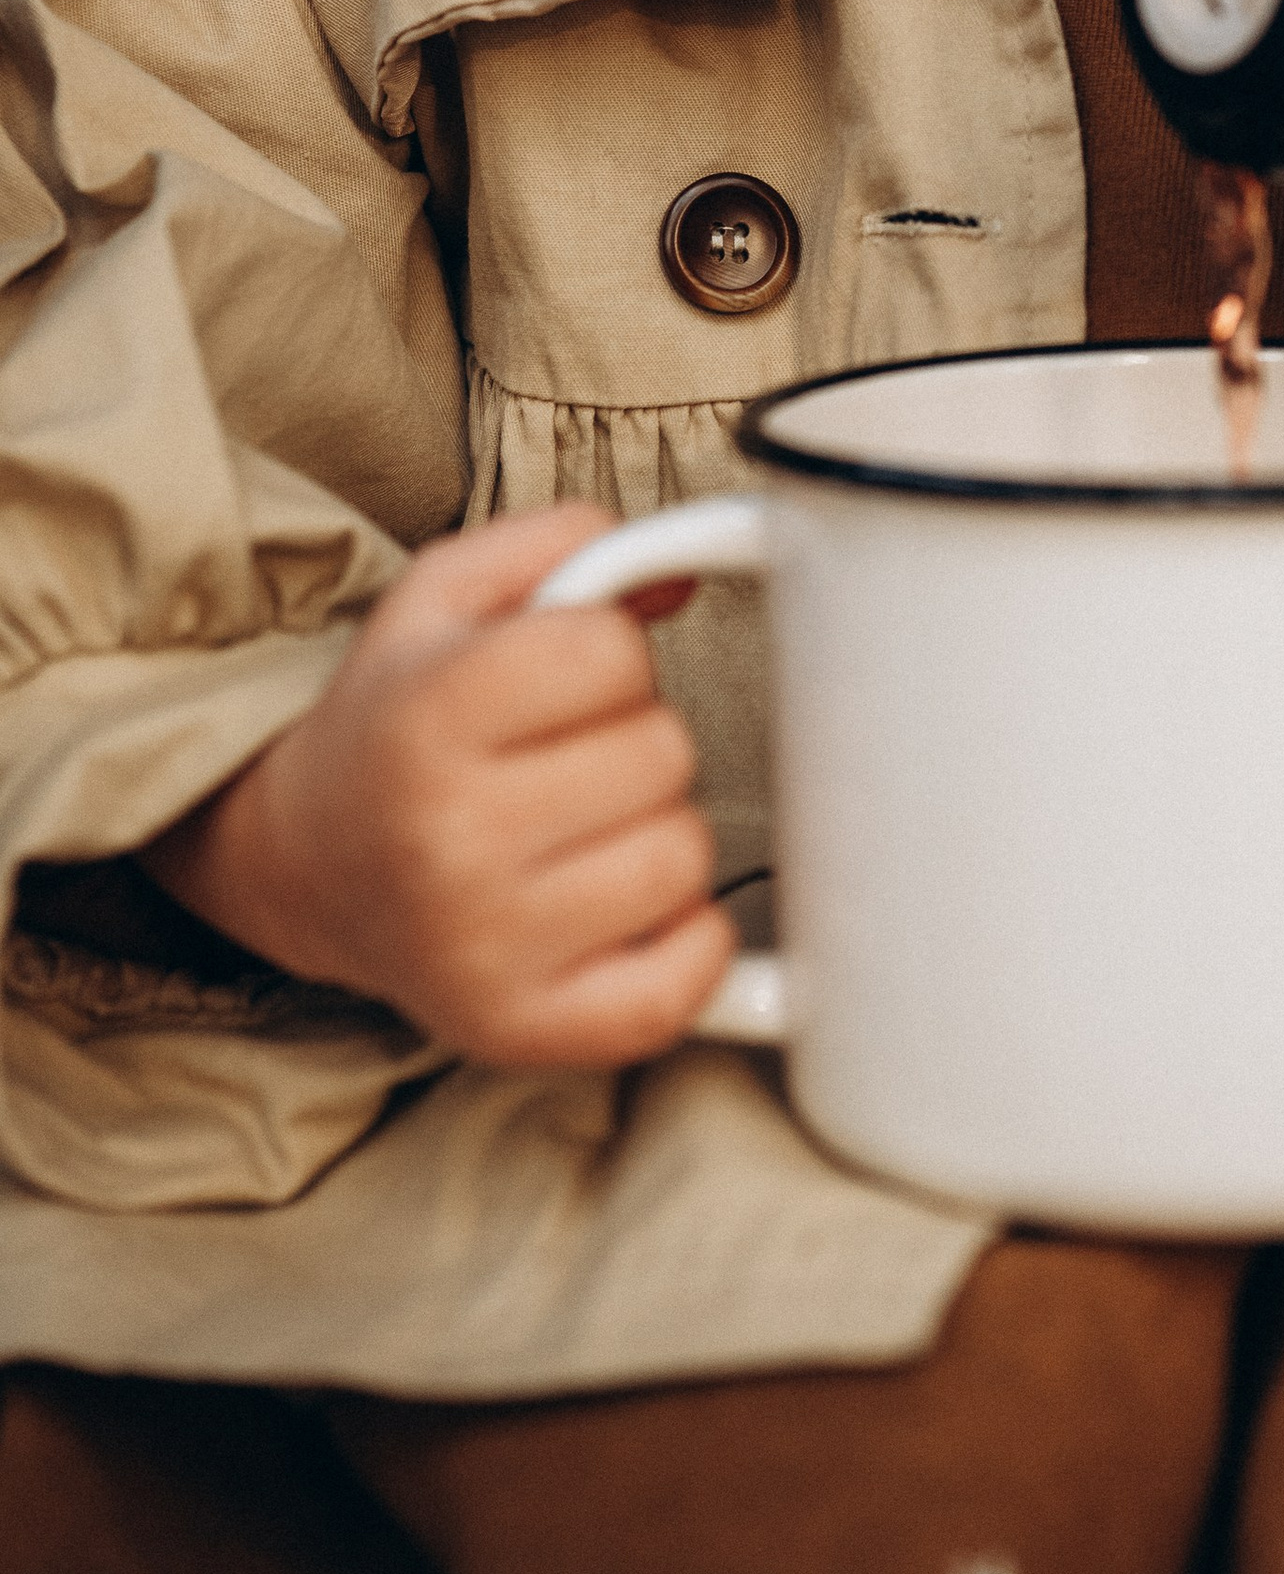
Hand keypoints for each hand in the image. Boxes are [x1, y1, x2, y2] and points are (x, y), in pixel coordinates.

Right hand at [141, 504, 731, 1067]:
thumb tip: (679, 577)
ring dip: (654, 834)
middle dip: (631, 740)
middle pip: (664, 752)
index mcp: (428, 717)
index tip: (556, 679)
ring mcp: (484, 949)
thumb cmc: (400, 720)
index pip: (615, 653)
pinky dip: (684, 944)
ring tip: (577, 832)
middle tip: (560, 761)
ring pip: (683, 858)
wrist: (308, 864)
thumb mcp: (448, 596)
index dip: (606, 653)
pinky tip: (623, 911)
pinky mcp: (520, 1031)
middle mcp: (448, 839)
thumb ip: (566, 543)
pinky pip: (680, 986)